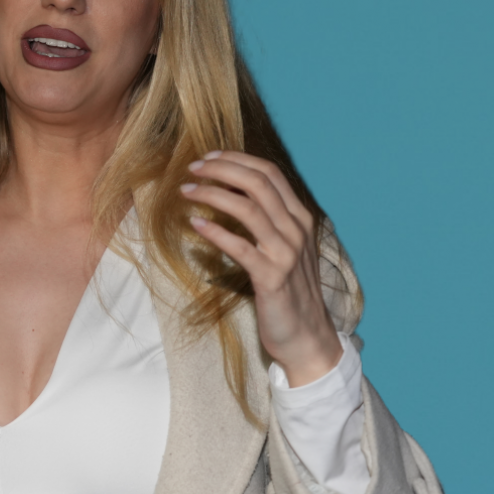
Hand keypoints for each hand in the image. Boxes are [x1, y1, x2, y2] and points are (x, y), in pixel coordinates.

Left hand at [179, 150, 341, 386]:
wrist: (307, 337)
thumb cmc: (289, 290)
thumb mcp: (283, 247)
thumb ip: (266, 219)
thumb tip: (232, 189)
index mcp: (299, 218)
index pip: (269, 173)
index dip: (237, 160)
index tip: (208, 157)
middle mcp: (296, 230)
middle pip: (258, 183)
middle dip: (222, 169)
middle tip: (192, 168)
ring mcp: (286, 254)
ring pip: (248, 209)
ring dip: (213, 194)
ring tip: (186, 191)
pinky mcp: (272, 278)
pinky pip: (240, 247)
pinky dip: (215, 232)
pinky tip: (195, 223)